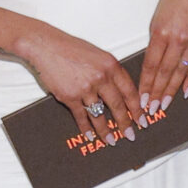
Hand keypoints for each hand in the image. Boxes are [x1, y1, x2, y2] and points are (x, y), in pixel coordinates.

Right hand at [15, 25, 140, 144]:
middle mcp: (101, 77)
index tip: (142, 119)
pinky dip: (86, 128)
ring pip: (100, 115)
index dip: (137, 108)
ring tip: (112, 141)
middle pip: (118, 106)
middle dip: (125, 123)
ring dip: (106, 131)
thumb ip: (110, 72)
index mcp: (111, 65)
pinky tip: (90, 135)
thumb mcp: (98, 55)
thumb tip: (120, 91)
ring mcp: (86, 88)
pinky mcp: (70, 96)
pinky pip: (81, 116)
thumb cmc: (70, 48)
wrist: (45, 46)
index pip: (130, 91)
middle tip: (130, 135)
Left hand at [138, 0, 187, 116]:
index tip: (141, 100)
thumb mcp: (157, 17)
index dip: (146, 85)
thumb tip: (153, 66)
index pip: (151, 65)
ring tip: (164, 106)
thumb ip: (156, 41)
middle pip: (165, 72)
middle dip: (156, 93)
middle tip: (151, 110)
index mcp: (160, 32)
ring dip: (172, 91)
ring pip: (181, 72)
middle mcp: (177, 39)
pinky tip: (185, 92)